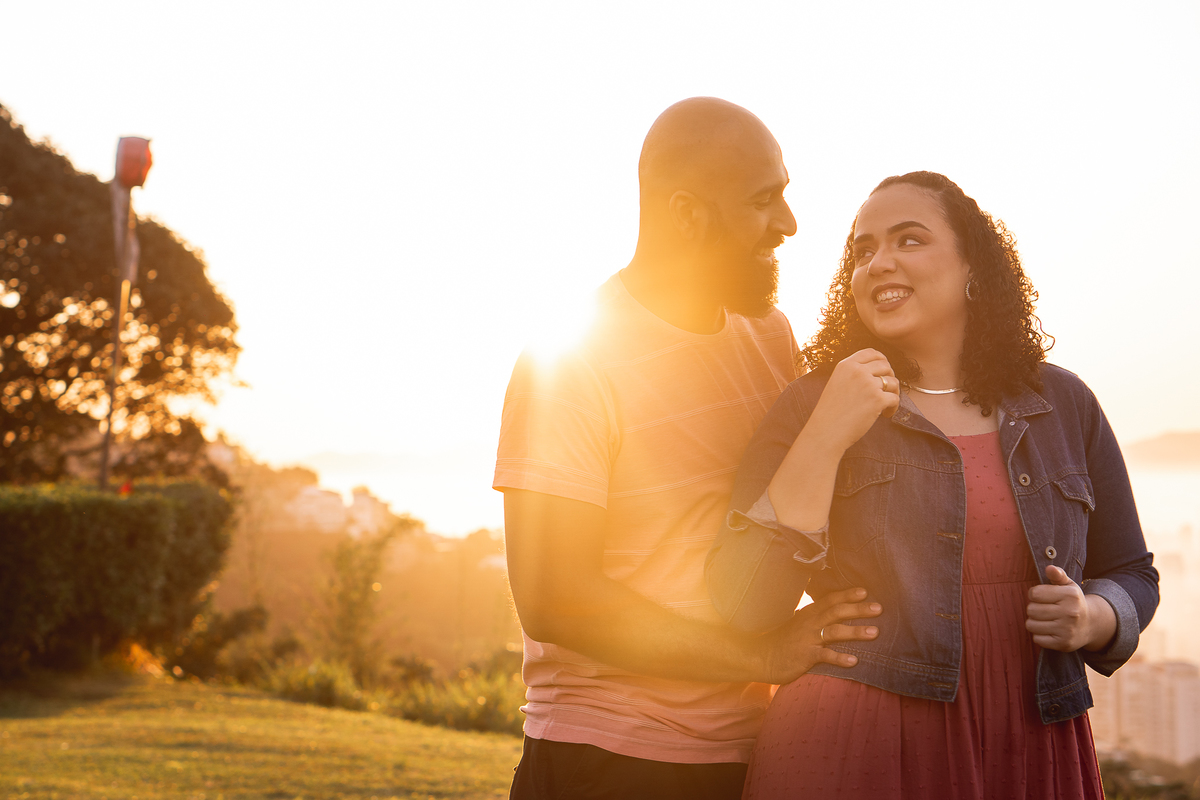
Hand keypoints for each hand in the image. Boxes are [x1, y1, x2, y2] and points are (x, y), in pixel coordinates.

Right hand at [758, 587, 881, 684]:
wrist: (760, 656)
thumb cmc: (782, 641)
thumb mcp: (797, 624)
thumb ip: (814, 618)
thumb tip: (832, 614)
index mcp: (808, 614)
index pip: (830, 600)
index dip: (847, 595)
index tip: (865, 592)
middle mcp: (809, 623)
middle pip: (836, 612)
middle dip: (858, 609)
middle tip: (879, 608)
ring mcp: (807, 639)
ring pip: (834, 632)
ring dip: (855, 631)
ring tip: (875, 632)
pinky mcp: (805, 656)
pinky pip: (825, 656)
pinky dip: (840, 658)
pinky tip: (854, 661)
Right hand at [808, 349, 899, 453]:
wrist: (826, 432)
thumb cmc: (830, 413)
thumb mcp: (837, 384)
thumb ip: (852, 374)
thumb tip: (877, 372)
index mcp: (845, 365)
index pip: (871, 352)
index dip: (881, 359)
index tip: (884, 370)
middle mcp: (857, 371)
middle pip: (886, 366)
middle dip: (889, 377)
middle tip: (886, 391)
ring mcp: (868, 384)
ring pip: (893, 382)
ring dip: (894, 393)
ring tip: (886, 405)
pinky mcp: (877, 400)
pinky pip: (895, 398)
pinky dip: (894, 407)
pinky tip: (886, 415)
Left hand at [1025, 565, 1115, 651]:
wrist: (1091, 625)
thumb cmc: (1073, 602)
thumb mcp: (1068, 585)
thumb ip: (1058, 575)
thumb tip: (1049, 568)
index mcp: (1071, 595)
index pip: (1034, 593)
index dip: (1034, 594)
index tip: (1042, 596)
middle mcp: (1070, 613)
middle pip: (1031, 610)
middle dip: (1034, 608)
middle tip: (1045, 609)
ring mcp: (1067, 630)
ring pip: (1031, 625)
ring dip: (1034, 622)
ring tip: (1046, 619)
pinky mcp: (1063, 644)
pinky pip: (1037, 639)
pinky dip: (1039, 635)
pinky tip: (1049, 630)